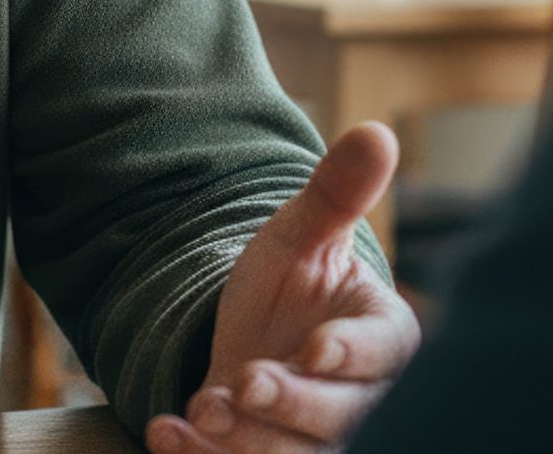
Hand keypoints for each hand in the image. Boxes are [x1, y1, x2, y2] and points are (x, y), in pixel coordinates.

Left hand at [147, 122, 420, 453]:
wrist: (248, 341)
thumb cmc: (291, 287)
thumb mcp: (302, 236)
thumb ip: (337, 195)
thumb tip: (376, 131)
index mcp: (384, 339)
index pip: (380, 353)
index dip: (349, 355)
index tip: (315, 349)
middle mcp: (361, 401)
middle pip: (340, 417)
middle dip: (289, 403)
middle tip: (244, 383)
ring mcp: (317, 442)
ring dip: (246, 441)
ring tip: (201, 408)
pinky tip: (167, 432)